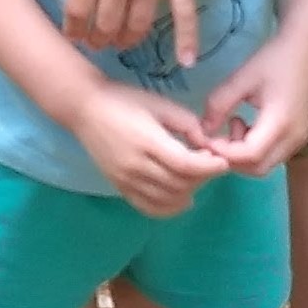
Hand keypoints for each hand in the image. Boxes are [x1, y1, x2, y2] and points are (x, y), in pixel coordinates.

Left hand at [59, 0, 199, 63]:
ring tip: (120, 44)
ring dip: (126, 40)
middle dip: (97, 39)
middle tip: (95, 43)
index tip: (73, 35)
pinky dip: (187, 39)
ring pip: (138, 24)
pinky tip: (187, 60)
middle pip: (106, 23)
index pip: (77, 9)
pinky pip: (185, 13)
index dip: (73, 28)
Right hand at [73, 85, 217, 218]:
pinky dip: (169, 208)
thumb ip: (187, 123)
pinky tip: (181, 197)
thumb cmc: (124, 99)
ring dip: (189, 192)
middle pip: (179, 184)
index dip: (209, 167)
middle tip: (210, 163)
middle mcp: (136, 166)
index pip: (185, 165)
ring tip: (196, 177)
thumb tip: (206, 143)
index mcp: (148, 141)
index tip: (223, 162)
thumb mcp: (160, 103)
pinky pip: (148, 207)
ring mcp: (126, 180)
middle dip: (202, 177)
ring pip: (167, 200)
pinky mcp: (119, 187)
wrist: (85, 108)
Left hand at [200, 26, 307, 176]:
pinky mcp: (298, 139)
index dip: (224, 152)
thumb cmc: (272, 60)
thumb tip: (203, 130)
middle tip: (217, 134)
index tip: (206, 137)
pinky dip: (253, 150)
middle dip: (231, 158)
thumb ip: (219, 104)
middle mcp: (293, 139)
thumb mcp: (241, 78)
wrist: (304, 50)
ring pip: (265, 165)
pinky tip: (246, 125)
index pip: (250, 154)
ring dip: (242, 155)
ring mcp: (298, 141)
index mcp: (281, 123)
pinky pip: (272, 156)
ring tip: (234, 123)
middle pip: (257, 168)